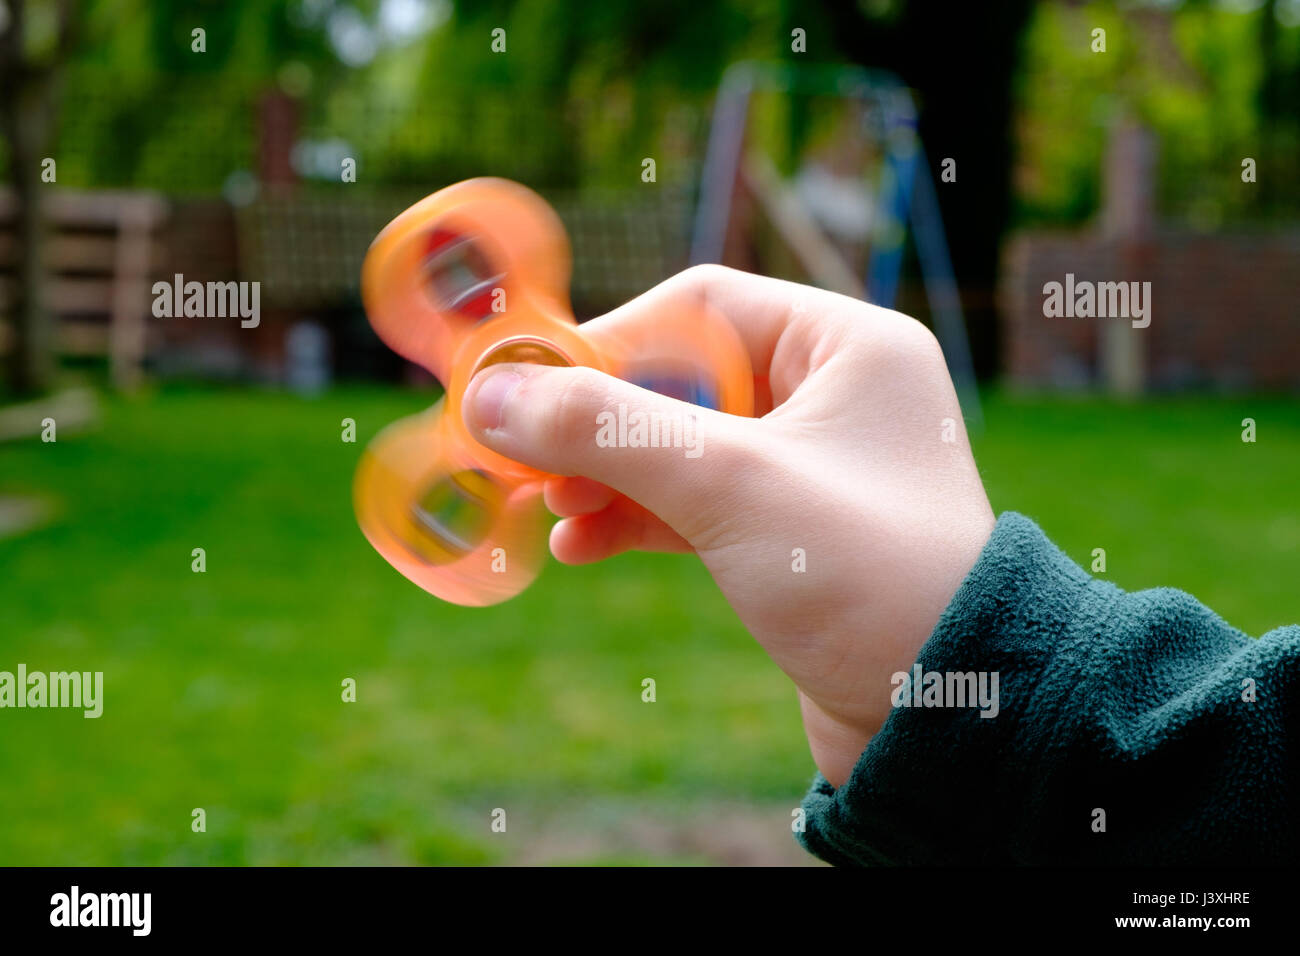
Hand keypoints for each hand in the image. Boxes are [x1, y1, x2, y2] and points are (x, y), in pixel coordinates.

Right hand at [462, 265, 995, 786]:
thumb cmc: (864, 575)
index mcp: (849, 345)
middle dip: (602, 423)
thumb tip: (489, 396)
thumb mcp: (728, 486)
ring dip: (611, 475)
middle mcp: (836, 395)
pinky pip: (700, 504)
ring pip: (684, 447)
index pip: (699, 308)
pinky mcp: (795, 537)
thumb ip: (607, 431)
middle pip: (683, 378)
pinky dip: (639, 517)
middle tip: (524, 457)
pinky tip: (581, 544)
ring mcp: (815, 469)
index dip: (606, 343)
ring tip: (551, 509)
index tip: (528, 391)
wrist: (953, 720)